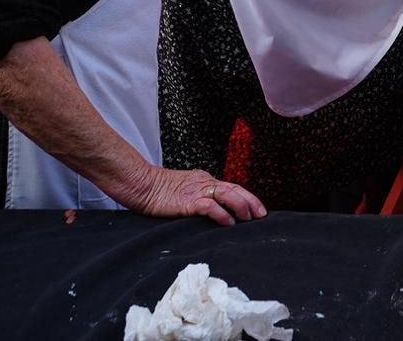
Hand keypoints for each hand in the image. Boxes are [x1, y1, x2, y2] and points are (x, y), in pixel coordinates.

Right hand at [121, 165, 265, 226]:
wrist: (140, 184)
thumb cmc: (158, 191)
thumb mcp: (184, 192)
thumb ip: (199, 197)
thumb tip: (213, 210)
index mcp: (205, 181)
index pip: (232, 187)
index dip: (247, 198)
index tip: (258, 210)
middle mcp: (204, 183)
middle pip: (235, 189)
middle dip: (251, 202)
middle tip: (262, 215)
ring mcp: (197, 191)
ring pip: (227, 194)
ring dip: (241, 206)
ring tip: (250, 218)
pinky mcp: (188, 201)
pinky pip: (209, 206)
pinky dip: (222, 213)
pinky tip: (229, 222)